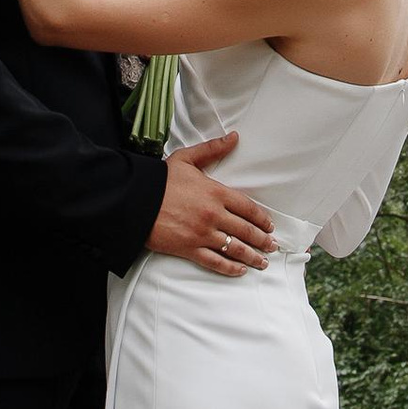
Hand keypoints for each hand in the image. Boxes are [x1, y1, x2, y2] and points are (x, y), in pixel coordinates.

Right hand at [146, 131, 274, 276]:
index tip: (270, 226)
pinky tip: (239, 271)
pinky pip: (215, 262)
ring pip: (234, 248)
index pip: (248, 208)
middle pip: (246, 230)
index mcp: (216, 192)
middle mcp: (214, 215)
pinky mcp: (189, 249)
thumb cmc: (161, 179)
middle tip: (272, 246)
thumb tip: (234, 138)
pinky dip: (230, 268)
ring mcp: (202, 234)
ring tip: (262, 262)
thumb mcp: (187, 158)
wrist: (135, 200)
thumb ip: (212, 149)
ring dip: (252, 257)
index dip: (262, 219)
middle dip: (262, 240)